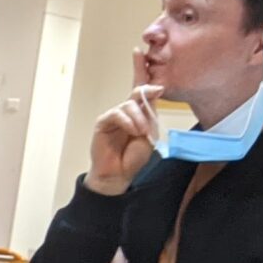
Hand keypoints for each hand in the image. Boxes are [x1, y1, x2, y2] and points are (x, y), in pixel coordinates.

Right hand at [87, 80, 161, 194]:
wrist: (119, 173)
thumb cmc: (133, 158)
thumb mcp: (150, 136)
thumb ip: (150, 117)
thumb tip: (152, 97)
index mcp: (139, 115)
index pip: (144, 97)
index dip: (150, 89)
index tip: (160, 89)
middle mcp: (126, 113)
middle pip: (135, 96)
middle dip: (145, 103)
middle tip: (150, 120)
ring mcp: (114, 117)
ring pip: (127, 105)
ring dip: (138, 118)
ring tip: (141, 133)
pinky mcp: (102, 123)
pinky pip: (115, 114)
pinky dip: (126, 121)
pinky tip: (132, 131)